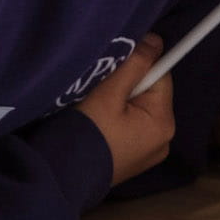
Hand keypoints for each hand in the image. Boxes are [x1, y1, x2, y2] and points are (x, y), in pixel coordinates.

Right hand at [74, 33, 176, 186]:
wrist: (55, 178)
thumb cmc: (83, 133)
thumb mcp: (108, 94)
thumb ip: (135, 64)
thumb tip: (157, 41)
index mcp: (164, 123)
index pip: (160, 75)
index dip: (138, 66)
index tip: (113, 68)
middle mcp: (163, 139)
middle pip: (149, 92)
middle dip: (126, 85)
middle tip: (98, 91)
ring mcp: (147, 152)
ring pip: (137, 108)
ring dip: (118, 102)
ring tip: (93, 109)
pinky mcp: (132, 159)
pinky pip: (129, 126)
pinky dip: (114, 119)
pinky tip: (95, 124)